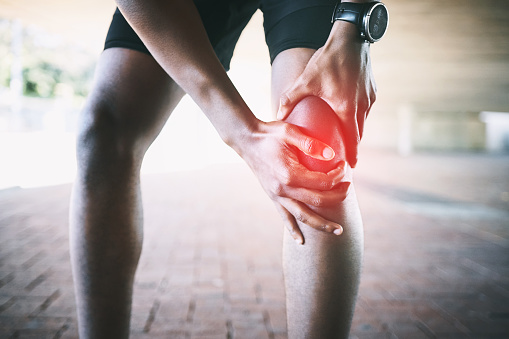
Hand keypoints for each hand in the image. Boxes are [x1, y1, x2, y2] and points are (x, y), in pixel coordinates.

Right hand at [236, 120, 350, 243]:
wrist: (246, 140)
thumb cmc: (270, 133)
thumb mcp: (290, 131)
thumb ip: (311, 143)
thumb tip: (332, 155)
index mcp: (290, 173)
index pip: (323, 181)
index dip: (338, 176)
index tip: (343, 165)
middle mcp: (283, 189)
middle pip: (317, 202)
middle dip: (337, 198)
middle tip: (349, 190)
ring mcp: (277, 195)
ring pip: (303, 216)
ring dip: (321, 225)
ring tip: (338, 231)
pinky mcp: (273, 197)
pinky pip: (285, 218)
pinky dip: (293, 230)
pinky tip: (301, 242)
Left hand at [276, 22, 376, 167]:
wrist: (351, 38)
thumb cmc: (328, 60)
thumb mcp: (305, 80)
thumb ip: (290, 99)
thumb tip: (277, 115)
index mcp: (347, 108)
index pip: (352, 140)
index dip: (352, 155)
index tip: (350, 166)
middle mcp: (362, 106)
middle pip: (359, 134)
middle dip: (352, 146)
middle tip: (343, 157)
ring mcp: (370, 98)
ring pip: (363, 121)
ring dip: (355, 130)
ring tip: (345, 138)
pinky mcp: (373, 90)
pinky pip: (366, 109)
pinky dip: (358, 116)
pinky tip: (348, 114)